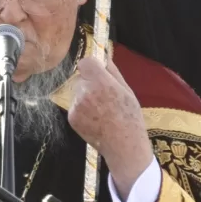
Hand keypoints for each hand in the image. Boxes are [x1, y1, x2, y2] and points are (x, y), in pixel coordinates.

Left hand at [67, 53, 153, 191]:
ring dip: (85, 96)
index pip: (85, 62)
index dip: (91, 66)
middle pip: (80, 77)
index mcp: (101, 83)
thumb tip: (104, 56)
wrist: (123, 145)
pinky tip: (96, 118)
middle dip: (89, 82)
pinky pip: (74, 106)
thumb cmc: (129, 117)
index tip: (97, 71)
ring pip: (76, 92)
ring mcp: (76, 106)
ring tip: (102, 109)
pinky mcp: (71, 118)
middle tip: (105, 96)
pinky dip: (82, 109)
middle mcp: (85, 93)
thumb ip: (112, 71)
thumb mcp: (127, 90)